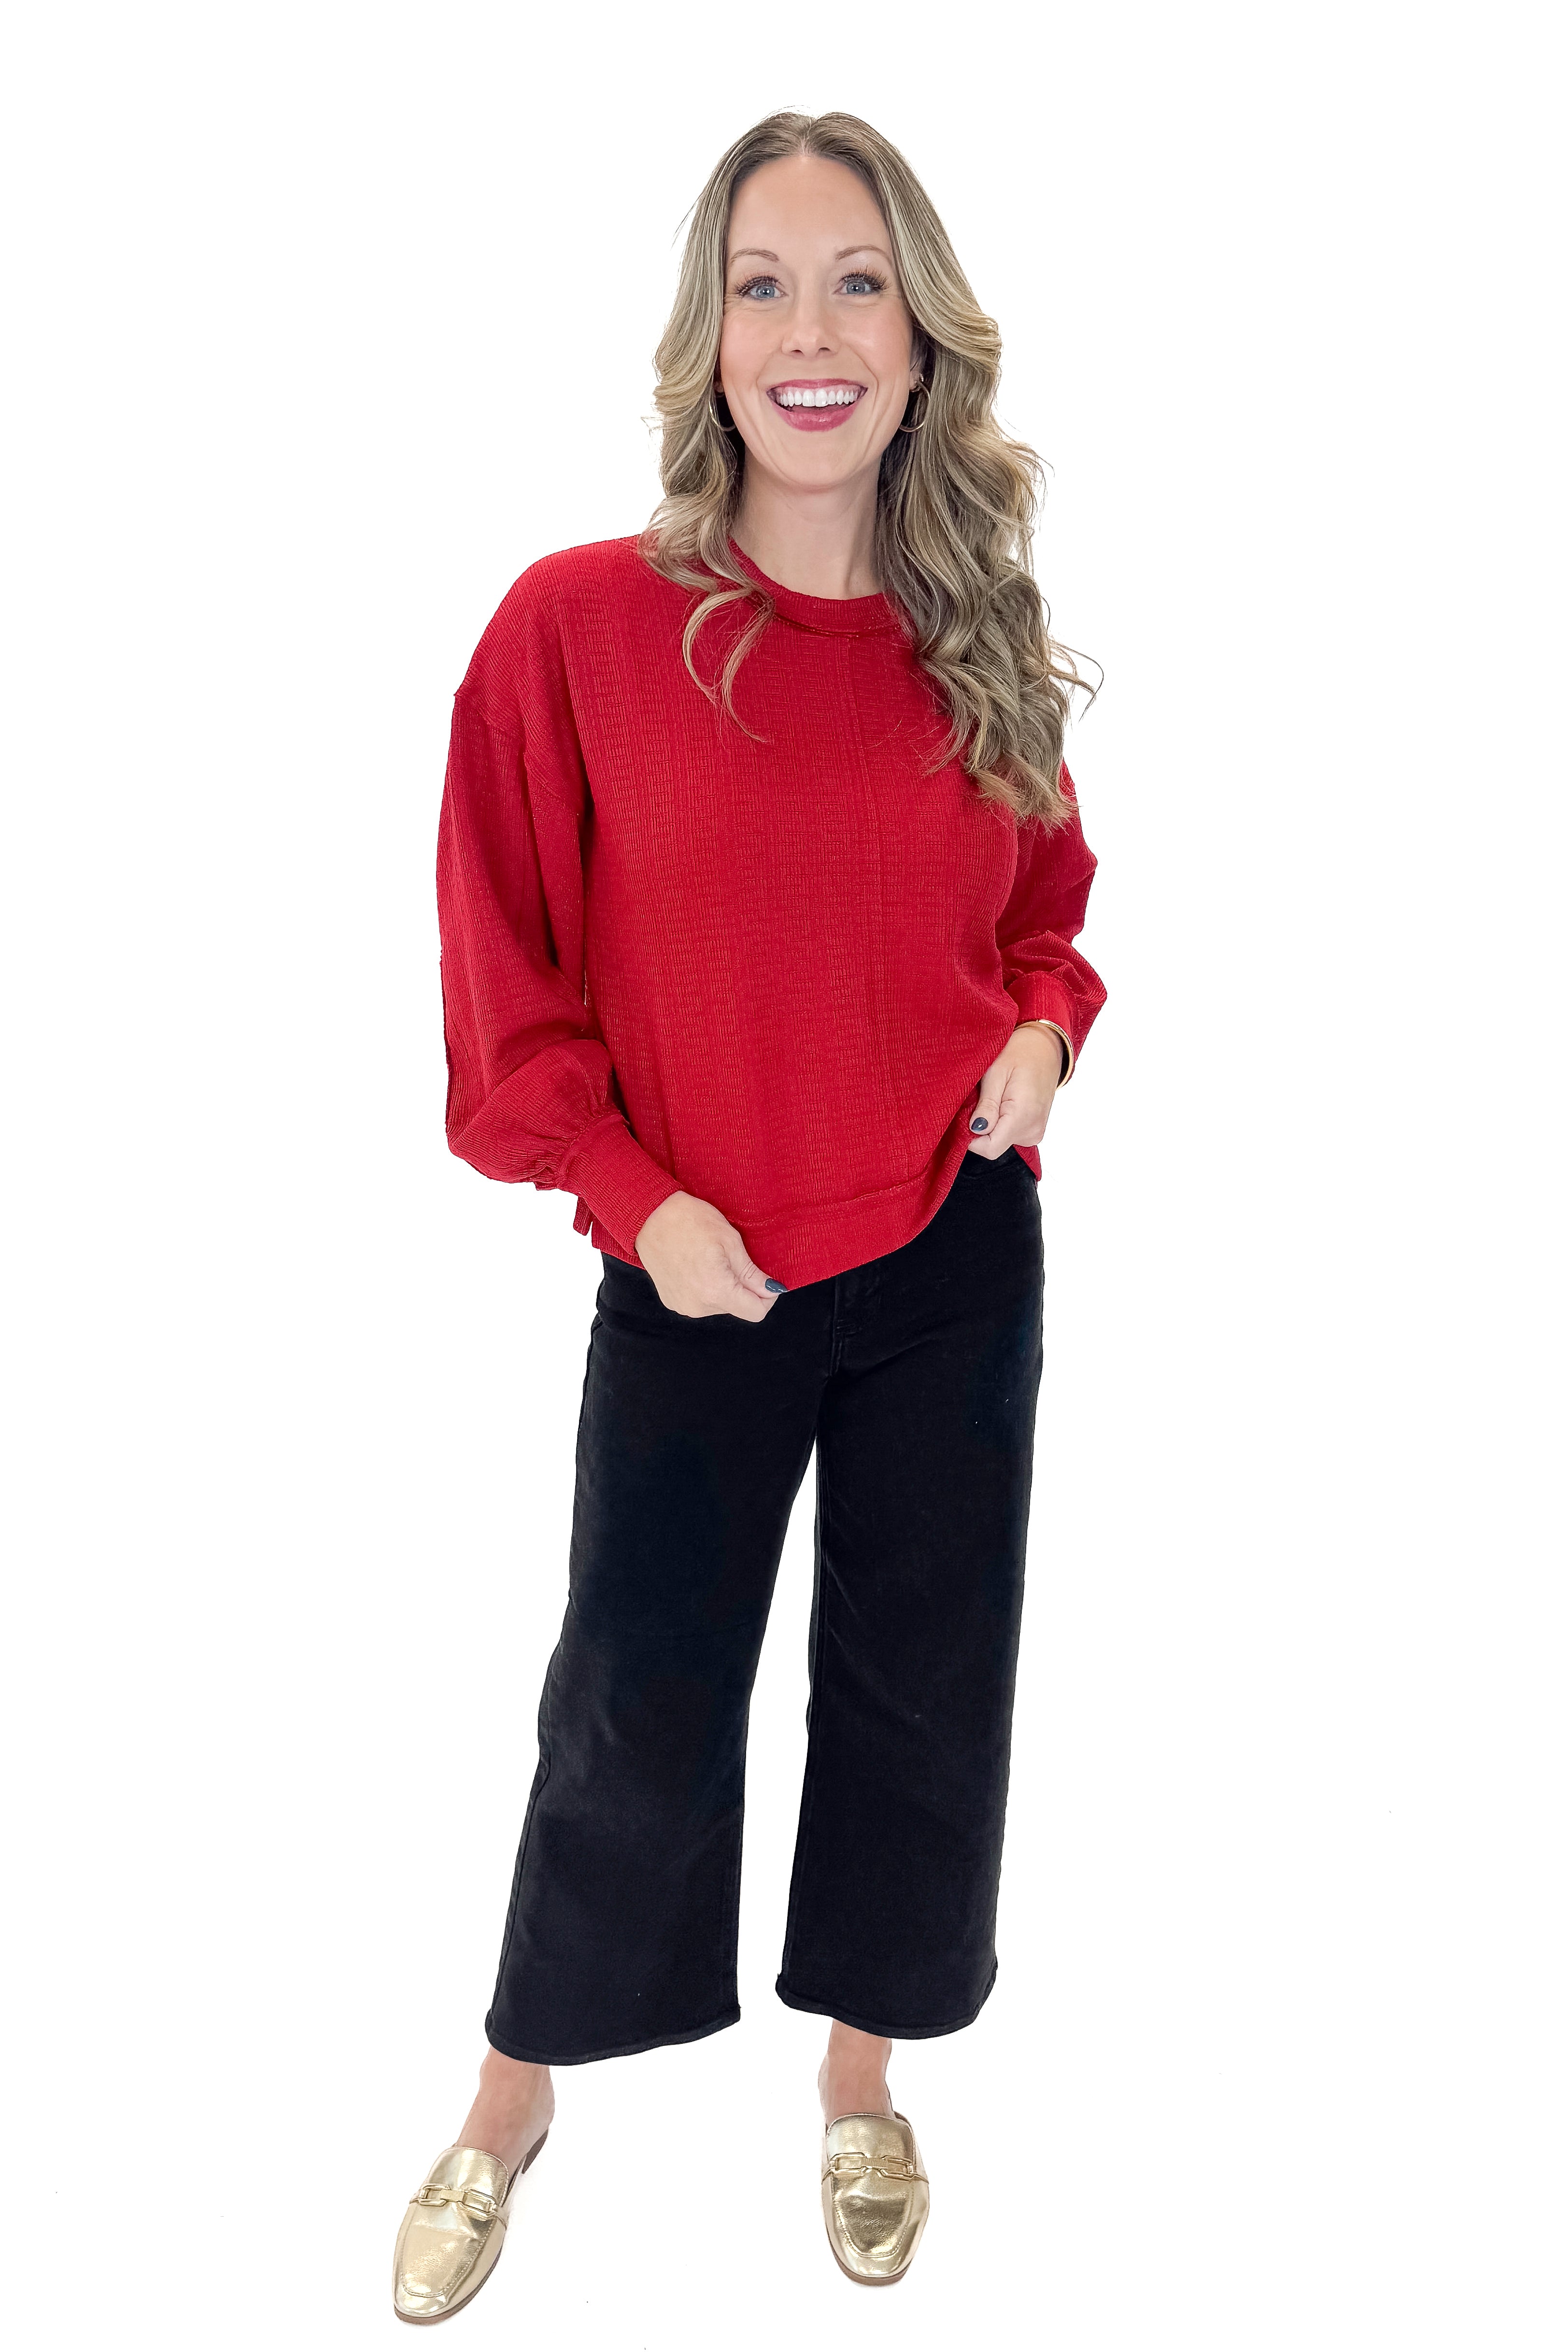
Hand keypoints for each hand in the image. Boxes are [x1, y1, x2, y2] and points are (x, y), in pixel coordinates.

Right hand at [633, 1191, 783, 1320]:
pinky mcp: (671, 1301)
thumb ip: (752, 1273)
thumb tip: (772, 1290)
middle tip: (733, 1258)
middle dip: (743, 1288)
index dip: (767, 1297)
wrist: (649, 1216)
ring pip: (719, 1304)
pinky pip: (700, 1301)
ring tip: (711, 1259)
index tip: (767, 1280)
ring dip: (723, 1287)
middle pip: (737, 1307)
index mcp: (717, 1291)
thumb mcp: (730, 1242)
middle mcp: (699, 1306)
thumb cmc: (691, 1221)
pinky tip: (697, 1265)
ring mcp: (683, 1306)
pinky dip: (706, 1287)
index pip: (756, 1312)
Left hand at [966, 1025, 1062, 1158]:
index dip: (971, 1138)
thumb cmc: (1019, 1054)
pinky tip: (1002, 1103)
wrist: (1044, 1048)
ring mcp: (1035, 1132)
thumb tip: (976, 1129)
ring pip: (1000, 1140)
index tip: (964, 1117)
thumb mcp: (996, 1073)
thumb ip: (987, 1104)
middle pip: (993, 1145)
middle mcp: (1032, 1130)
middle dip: (979, 1127)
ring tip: (994, 1097)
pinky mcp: (1034, 1130)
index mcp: (1023, 1116)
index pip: (990, 1148)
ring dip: (990, 1123)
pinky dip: (1000, 1123)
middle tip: (980, 1099)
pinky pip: (1009, 1135)